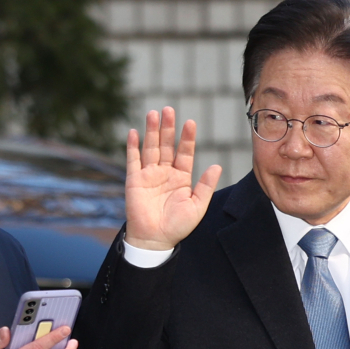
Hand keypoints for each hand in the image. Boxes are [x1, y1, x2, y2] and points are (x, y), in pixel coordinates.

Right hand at [125, 106, 222, 250]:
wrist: (156, 239)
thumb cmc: (178, 226)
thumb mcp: (197, 206)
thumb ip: (205, 186)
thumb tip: (217, 166)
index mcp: (181, 178)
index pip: (184, 153)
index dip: (187, 138)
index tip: (190, 123)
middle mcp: (165, 173)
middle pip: (167, 145)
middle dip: (168, 128)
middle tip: (169, 109)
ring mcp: (149, 175)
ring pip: (151, 148)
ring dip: (152, 131)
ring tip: (153, 113)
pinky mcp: (135, 180)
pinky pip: (133, 160)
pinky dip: (132, 146)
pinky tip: (134, 132)